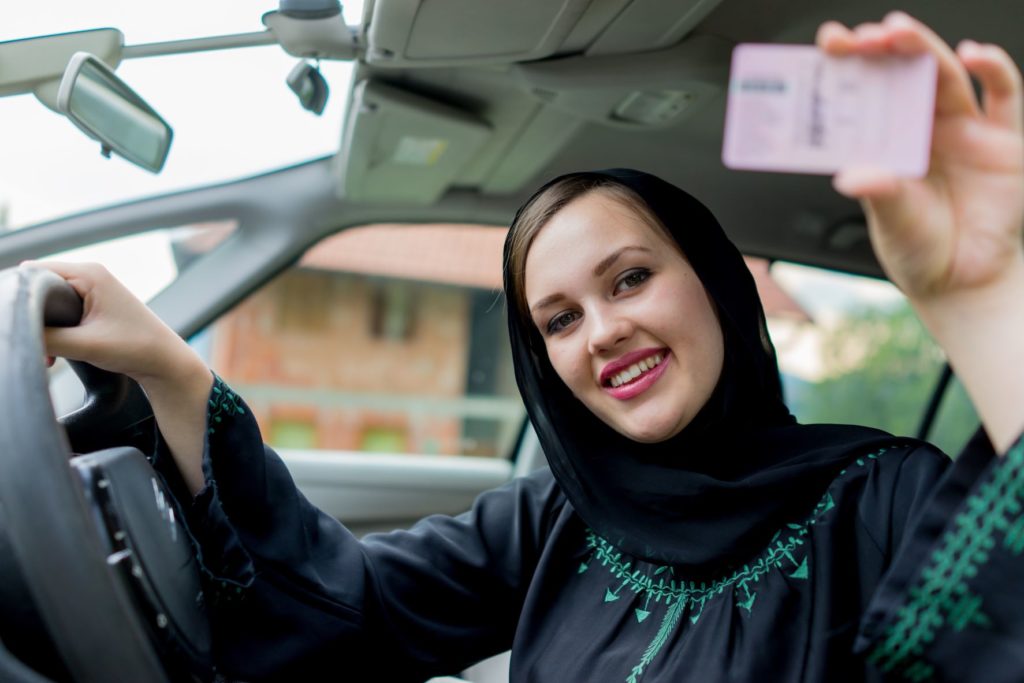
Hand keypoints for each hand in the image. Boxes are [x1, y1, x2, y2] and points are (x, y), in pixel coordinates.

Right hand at [24, 260, 203, 385]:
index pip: (34, 272)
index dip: (22, 296)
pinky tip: (56, 354)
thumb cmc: (136, 348)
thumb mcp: (84, 345)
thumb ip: (46, 337)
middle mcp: (91, 276)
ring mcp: (94, 290)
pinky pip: (61, 313)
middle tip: (39, 343)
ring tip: (50, 354)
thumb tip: (19, 332)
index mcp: (90, 274)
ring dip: (44, 327)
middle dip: (33, 315)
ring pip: (49, 303)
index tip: (20, 322)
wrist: (166, 363)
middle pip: (40, 287)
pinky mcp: (95, 306)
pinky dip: (55, 332)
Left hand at [818, 12, 1023, 303]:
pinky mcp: (1005, 141)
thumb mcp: (892, 222)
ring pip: (945, 76)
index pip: (866, 93)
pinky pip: (1003, 95)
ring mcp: (965, 130)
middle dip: (883, 48)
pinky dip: (993, 69)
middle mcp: (925, 129)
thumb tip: (852, 176)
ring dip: (924, 49)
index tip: (828, 44)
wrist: (965, 282)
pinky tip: (973, 55)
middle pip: (904, 75)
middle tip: (862, 35)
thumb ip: (879, 193)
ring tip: (899, 33)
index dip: (851, 66)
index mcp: (888, 143)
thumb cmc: (921, 250)